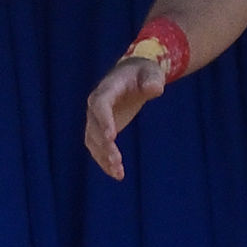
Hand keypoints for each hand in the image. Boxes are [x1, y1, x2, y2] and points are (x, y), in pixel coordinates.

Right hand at [81, 56, 165, 181]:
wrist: (133, 76)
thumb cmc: (144, 73)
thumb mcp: (151, 73)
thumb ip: (152, 81)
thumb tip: (154, 89)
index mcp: (107, 89)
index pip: (100, 104)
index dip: (104, 120)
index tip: (112, 136)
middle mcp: (96, 105)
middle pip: (93, 126)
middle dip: (103, 145)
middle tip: (116, 160)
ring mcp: (96, 118)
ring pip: (93, 141)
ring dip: (103, 157)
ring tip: (118, 173)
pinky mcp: (101, 130)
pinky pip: (98, 147)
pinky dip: (105, 161)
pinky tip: (117, 174)